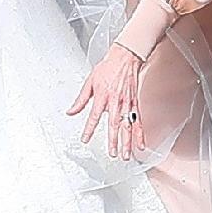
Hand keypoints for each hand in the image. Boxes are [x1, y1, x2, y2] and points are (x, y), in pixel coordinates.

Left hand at [66, 44, 147, 159]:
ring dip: (127, 142)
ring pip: (128, 126)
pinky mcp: (135, 103)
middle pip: (114, 124)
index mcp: (102, 96)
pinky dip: (140, 134)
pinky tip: (140, 144)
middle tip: (112, 154)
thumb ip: (81, 99)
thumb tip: (71, 111)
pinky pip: (138, 121)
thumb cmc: (108, 68)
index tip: (85, 139)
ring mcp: (127, 103)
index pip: (94, 116)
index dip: (89, 129)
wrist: (126, 57)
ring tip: (126, 155)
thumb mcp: (89, 81)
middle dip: (113, 141)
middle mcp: (116, 101)